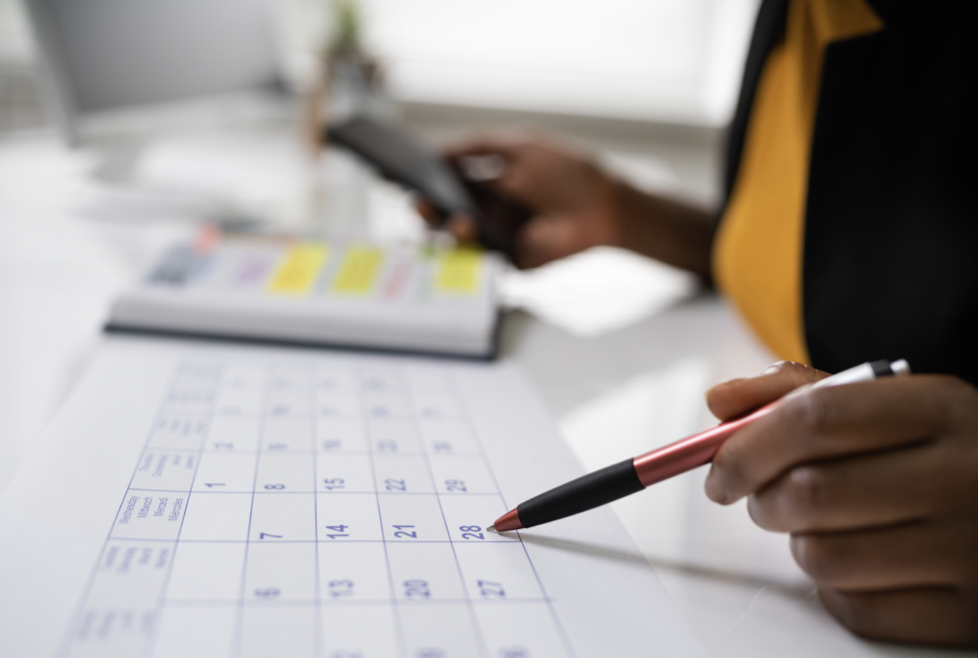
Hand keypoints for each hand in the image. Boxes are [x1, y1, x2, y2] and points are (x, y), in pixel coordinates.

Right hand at [416, 134, 624, 268]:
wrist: (605, 208)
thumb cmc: (569, 173)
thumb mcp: (520, 147)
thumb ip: (478, 146)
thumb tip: (435, 151)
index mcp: (488, 181)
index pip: (445, 181)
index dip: (421, 178)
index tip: (397, 172)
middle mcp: (488, 209)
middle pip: (443, 212)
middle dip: (426, 207)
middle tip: (418, 200)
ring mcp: (496, 236)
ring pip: (455, 237)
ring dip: (448, 227)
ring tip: (457, 219)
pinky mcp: (508, 261)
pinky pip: (479, 259)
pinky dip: (469, 249)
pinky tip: (469, 234)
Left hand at [705, 361, 977, 645]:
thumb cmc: (946, 448)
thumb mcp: (893, 400)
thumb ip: (801, 392)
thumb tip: (722, 402)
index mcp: (938, 409)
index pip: (811, 420)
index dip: (747, 446)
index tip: (721, 468)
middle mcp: (962, 476)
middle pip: (808, 493)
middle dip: (763, 499)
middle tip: (765, 498)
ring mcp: (969, 549)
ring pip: (822, 557)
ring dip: (800, 543)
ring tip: (826, 525)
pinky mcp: (969, 613)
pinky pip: (856, 610)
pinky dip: (836, 589)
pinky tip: (861, 561)